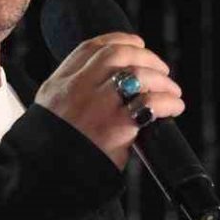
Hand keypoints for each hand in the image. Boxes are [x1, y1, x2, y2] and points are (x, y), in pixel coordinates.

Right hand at [34, 32, 183, 169]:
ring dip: (162, 79)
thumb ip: (73, 96)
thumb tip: (109, 88)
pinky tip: (174, 108)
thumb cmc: (52, 153)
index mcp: (59, 84)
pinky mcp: (115, 126)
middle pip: (118, 54)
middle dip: (146, 56)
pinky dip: (168, 102)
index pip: (91, 48)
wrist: (45, 179)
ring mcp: (97, 106)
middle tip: (160, 68)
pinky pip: (151, 103)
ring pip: (138, 73)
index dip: (119, 40)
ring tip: (172, 90)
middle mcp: (77, 89)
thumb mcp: (50, 113)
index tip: (136, 44)